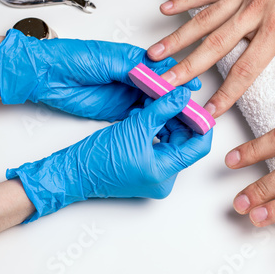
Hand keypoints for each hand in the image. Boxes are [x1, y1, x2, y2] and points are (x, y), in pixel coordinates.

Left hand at [0, 29, 200, 121]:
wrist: (47, 76)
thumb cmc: (72, 58)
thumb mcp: (107, 60)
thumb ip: (133, 67)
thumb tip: (157, 73)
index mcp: (132, 60)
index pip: (162, 69)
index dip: (178, 77)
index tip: (191, 86)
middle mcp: (132, 77)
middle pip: (161, 88)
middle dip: (176, 97)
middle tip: (190, 106)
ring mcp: (126, 94)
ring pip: (153, 103)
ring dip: (166, 110)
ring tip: (181, 118)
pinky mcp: (118, 110)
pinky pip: (141, 115)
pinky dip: (152, 119)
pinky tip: (162, 124)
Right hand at [6, 87, 212, 222]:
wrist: (73, 172)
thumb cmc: (99, 157)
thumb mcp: (135, 127)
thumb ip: (162, 109)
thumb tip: (182, 96)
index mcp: (165, 173)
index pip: (199, 146)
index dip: (201, 123)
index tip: (197, 104)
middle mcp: (164, 177)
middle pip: (185, 142)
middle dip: (181, 118)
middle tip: (175, 96)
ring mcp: (154, 174)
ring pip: (171, 141)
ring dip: (166, 120)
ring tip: (158, 100)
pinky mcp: (145, 167)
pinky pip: (159, 144)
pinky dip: (156, 127)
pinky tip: (148, 111)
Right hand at [148, 0, 274, 116]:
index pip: (246, 68)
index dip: (227, 93)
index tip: (211, 110)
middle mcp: (254, 11)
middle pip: (214, 46)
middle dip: (187, 68)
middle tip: (165, 83)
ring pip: (204, 20)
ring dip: (178, 38)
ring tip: (156, 54)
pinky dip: (187, 0)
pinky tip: (168, 9)